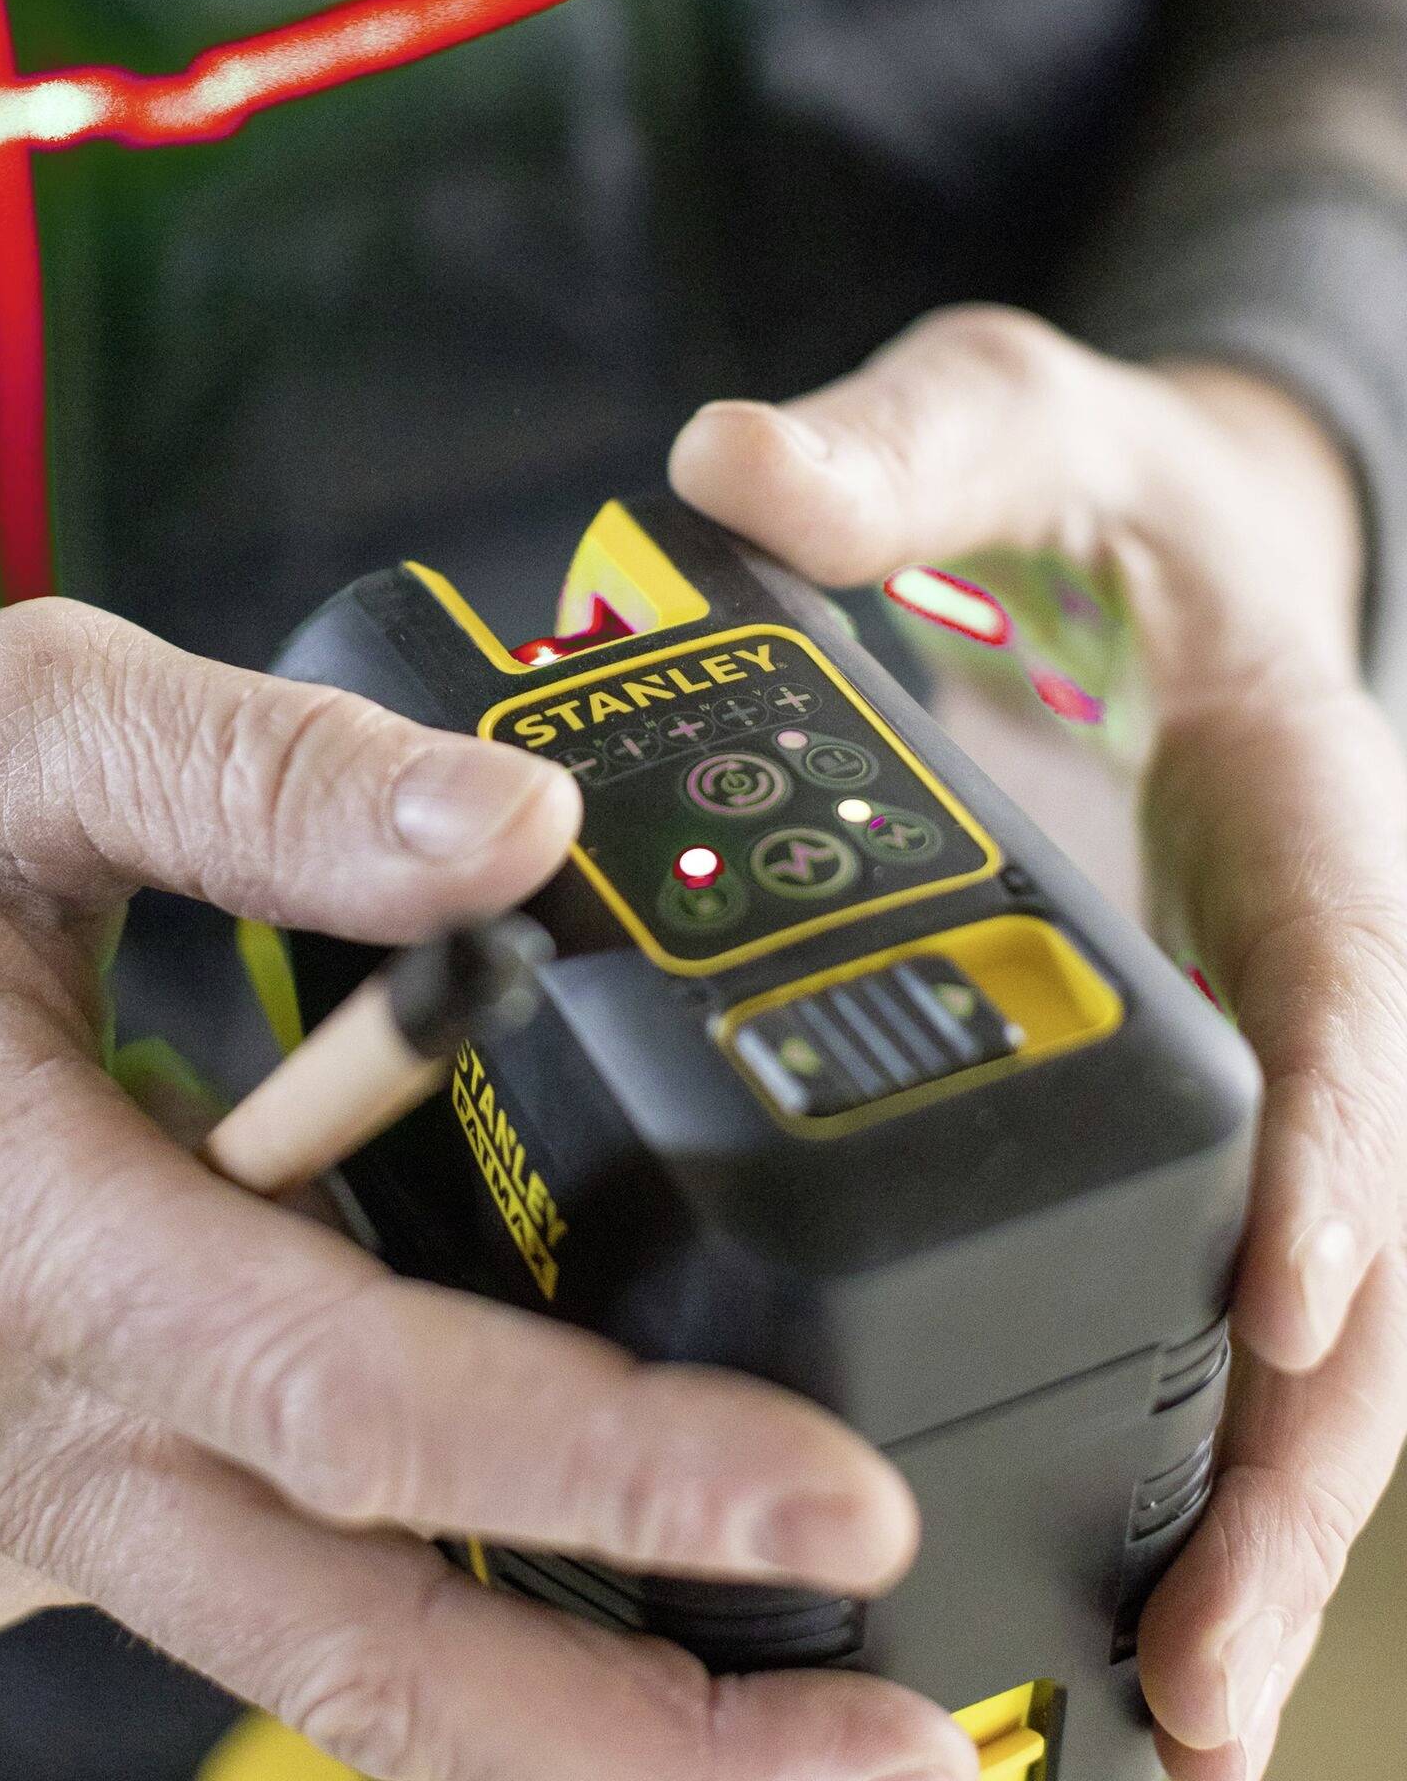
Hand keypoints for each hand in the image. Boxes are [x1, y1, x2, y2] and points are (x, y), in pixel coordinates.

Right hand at [0, 601, 978, 1780]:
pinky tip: (550, 1541)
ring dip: (544, 1696)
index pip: (339, 1404)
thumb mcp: (17, 723)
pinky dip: (396, 1572)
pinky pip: (224, 1568)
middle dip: (639, 1732)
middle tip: (910, 1756)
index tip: (833, 1518)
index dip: (603, 1476)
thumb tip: (528, 835)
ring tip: (788, 1717)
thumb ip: (271, 776)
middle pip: (349, 1635)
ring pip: (297, 1640)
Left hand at [672, 305, 1406, 1780]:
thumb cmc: (1100, 504)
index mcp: (1307, 834)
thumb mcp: (1011, 427)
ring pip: (1293, 1326)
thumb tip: (734, 468)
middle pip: (1360, 1250)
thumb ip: (903, 450)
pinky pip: (1185, 1293)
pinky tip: (1076, 1580)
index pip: (1359, 1006)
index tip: (1291, 1297)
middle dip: (1294, 1452)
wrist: (1150, 555)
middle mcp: (1298, 988)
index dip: (1343, 1149)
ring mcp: (1246, 1074)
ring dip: (1241, 1513)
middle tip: (1203, 1670)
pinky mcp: (1162, 1119)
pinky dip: (1162, 1439)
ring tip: (1164, 1715)